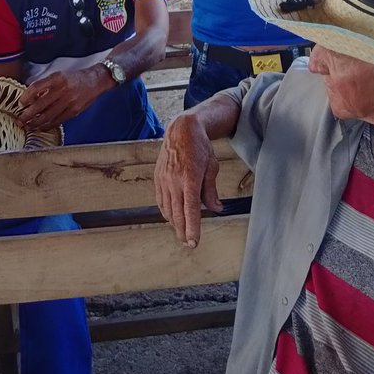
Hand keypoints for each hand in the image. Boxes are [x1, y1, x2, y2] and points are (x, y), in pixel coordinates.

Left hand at [18, 66, 110, 129]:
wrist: (96, 80)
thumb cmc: (75, 78)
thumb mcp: (59, 75)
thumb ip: (45, 85)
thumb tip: (30, 97)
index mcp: (57, 78)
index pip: (36, 87)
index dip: (26, 97)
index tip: (20, 103)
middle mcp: (63, 90)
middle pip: (40, 105)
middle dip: (27, 115)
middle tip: (19, 119)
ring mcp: (69, 102)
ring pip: (47, 116)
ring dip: (35, 123)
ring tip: (28, 126)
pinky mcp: (74, 111)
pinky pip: (57, 121)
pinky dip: (47, 126)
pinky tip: (41, 127)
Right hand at [154, 114, 222, 245]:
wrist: (181, 130)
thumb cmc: (199, 146)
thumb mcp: (211, 167)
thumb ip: (211, 191)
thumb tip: (216, 208)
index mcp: (190, 178)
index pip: (190, 210)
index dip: (192, 228)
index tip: (194, 242)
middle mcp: (174, 181)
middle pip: (177, 214)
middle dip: (183, 232)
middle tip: (188, 243)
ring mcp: (164, 180)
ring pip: (167, 210)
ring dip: (174, 224)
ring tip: (182, 232)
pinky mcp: (158, 178)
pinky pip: (160, 201)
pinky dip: (166, 212)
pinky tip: (172, 217)